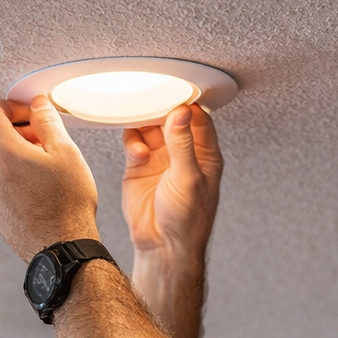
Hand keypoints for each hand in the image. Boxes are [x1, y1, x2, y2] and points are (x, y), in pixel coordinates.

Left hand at [0, 97, 99, 261]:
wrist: (62, 248)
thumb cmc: (67, 206)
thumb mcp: (66, 153)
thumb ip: (48, 122)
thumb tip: (37, 106)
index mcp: (5, 152)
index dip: (10, 108)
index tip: (24, 111)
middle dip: (5, 130)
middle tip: (30, 136)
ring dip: (4, 155)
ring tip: (33, 163)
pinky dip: (4, 176)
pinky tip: (28, 184)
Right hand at [121, 104, 222, 259]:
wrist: (163, 246)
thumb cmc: (187, 220)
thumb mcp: (189, 178)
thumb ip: (183, 144)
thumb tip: (182, 113)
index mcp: (204, 154)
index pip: (198, 118)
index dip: (187, 103)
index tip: (175, 91)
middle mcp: (183, 153)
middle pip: (170, 117)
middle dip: (160, 108)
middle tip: (151, 100)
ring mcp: (160, 158)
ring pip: (149, 126)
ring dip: (144, 122)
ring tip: (141, 125)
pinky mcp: (139, 166)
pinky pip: (134, 141)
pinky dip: (133, 142)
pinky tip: (138, 154)